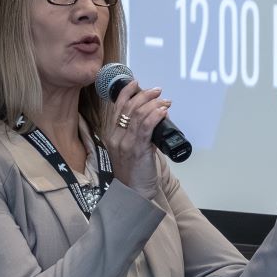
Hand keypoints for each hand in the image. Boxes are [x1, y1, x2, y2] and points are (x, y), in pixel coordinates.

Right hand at [103, 80, 172, 194]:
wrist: (134, 193)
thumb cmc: (135, 172)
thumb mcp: (131, 148)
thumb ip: (137, 133)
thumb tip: (152, 116)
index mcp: (111, 135)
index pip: (116, 107)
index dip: (126, 92)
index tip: (136, 83)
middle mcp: (115, 137)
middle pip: (128, 107)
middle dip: (144, 95)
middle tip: (157, 91)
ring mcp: (125, 143)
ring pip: (137, 114)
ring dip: (153, 104)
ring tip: (165, 101)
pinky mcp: (137, 149)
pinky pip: (145, 126)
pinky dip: (155, 115)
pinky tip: (163, 111)